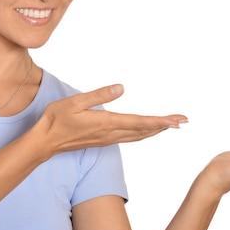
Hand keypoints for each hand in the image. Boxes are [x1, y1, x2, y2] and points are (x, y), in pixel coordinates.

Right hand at [34, 84, 187, 154]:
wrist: (45, 142)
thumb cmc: (57, 119)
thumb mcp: (76, 102)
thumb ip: (99, 95)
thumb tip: (121, 88)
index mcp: (106, 123)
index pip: (140, 122)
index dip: (160, 121)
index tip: (177, 120)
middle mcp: (110, 133)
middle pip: (144, 130)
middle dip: (165, 126)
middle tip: (183, 120)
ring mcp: (107, 138)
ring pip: (138, 136)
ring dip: (156, 130)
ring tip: (171, 125)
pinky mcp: (103, 140)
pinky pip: (130, 137)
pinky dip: (143, 133)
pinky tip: (147, 131)